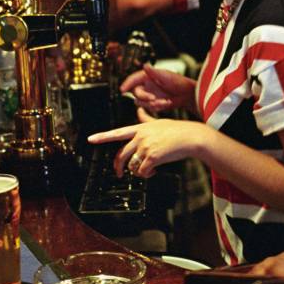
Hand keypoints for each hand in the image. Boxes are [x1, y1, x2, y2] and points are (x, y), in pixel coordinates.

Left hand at [86, 119, 213, 177]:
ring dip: (138, 172)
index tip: (91, 139)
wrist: (192, 137)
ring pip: (132, 166)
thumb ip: (145, 118)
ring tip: (148, 170)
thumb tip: (138, 109)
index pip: (117, 132)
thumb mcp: (159, 121)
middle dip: (119, 167)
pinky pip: (143, 171)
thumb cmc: (178, 130)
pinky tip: (155, 171)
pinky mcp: (152, 157)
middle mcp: (140, 136)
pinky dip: (147, 174)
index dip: (102, 136)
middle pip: (121, 155)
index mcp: (140, 128)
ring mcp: (146, 146)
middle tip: (119, 173)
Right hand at [119, 63, 195, 114]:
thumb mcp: (167, 76)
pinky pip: (149, 108)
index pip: (133, 79)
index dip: (127, 84)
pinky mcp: (153, 103)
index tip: (122, 90)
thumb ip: (154, 72)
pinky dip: (157, 107)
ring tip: (165, 102)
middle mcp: (147, 85)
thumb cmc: (179, 82)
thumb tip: (145, 65)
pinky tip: (167, 103)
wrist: (187, 95)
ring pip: (141, 102)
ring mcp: (149, 95)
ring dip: (152, 104)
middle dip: (144, 97)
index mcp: (148, 77)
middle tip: (153, 98)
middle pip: (135, 93)